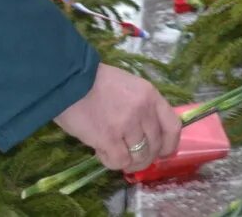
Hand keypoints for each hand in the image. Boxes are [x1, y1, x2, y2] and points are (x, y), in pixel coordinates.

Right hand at [51, 62, 182, 172]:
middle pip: (155, 146)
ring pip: (139, 157)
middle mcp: (143, 110)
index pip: (172, 126)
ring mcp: (127, 125)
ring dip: (127, 161)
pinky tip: (101, 151)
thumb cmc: (95, 82)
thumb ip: (141, 107)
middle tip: (129, 154)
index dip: (169, 144)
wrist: (68, 80)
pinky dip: (111, 161)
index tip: (161, 152)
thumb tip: (146, 136)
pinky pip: (119, 162)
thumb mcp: (128, 86)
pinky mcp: (109, 138)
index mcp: (150, 95)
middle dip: (144, 156)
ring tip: (113, 151)